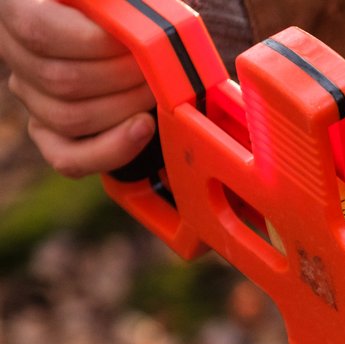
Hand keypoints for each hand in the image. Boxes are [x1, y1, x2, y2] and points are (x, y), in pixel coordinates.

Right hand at [0, 0, 155, 176]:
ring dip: (125, 108)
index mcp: (20, 9)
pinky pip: (69, 159)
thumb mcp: (117, 1)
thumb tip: (130, 14)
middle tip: (160, 70)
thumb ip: (115, 6)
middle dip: (122, 78)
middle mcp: (16, 54)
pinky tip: (143, 128)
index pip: (40, 30)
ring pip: (68, 118)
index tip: (137, 42)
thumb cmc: (124, 14)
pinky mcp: (48, 134)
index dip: (94, 41)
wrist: (132, 42)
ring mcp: (30, 97)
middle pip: (61, 79)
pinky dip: (113, 149)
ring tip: (157, 92)